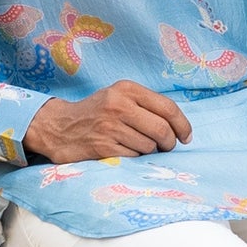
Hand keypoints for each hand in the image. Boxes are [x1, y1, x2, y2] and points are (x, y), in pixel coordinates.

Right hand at [23, 81, 192, 163]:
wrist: (59, 127)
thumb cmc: (96, 112)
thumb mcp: (119, 96)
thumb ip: (146, 104)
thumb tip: (178, 126)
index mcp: (127, 89)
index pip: (167, 107)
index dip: (182, 125)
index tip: (186, 136)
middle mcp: (119, 105)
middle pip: (162, 129)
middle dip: (169, 143)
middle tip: (166, 147)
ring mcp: (110, 126)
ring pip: (149, 146)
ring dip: (149, 151)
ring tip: (136, 146)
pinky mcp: (103, 147)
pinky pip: (133, 157)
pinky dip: (134, 158)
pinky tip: (124, 151)